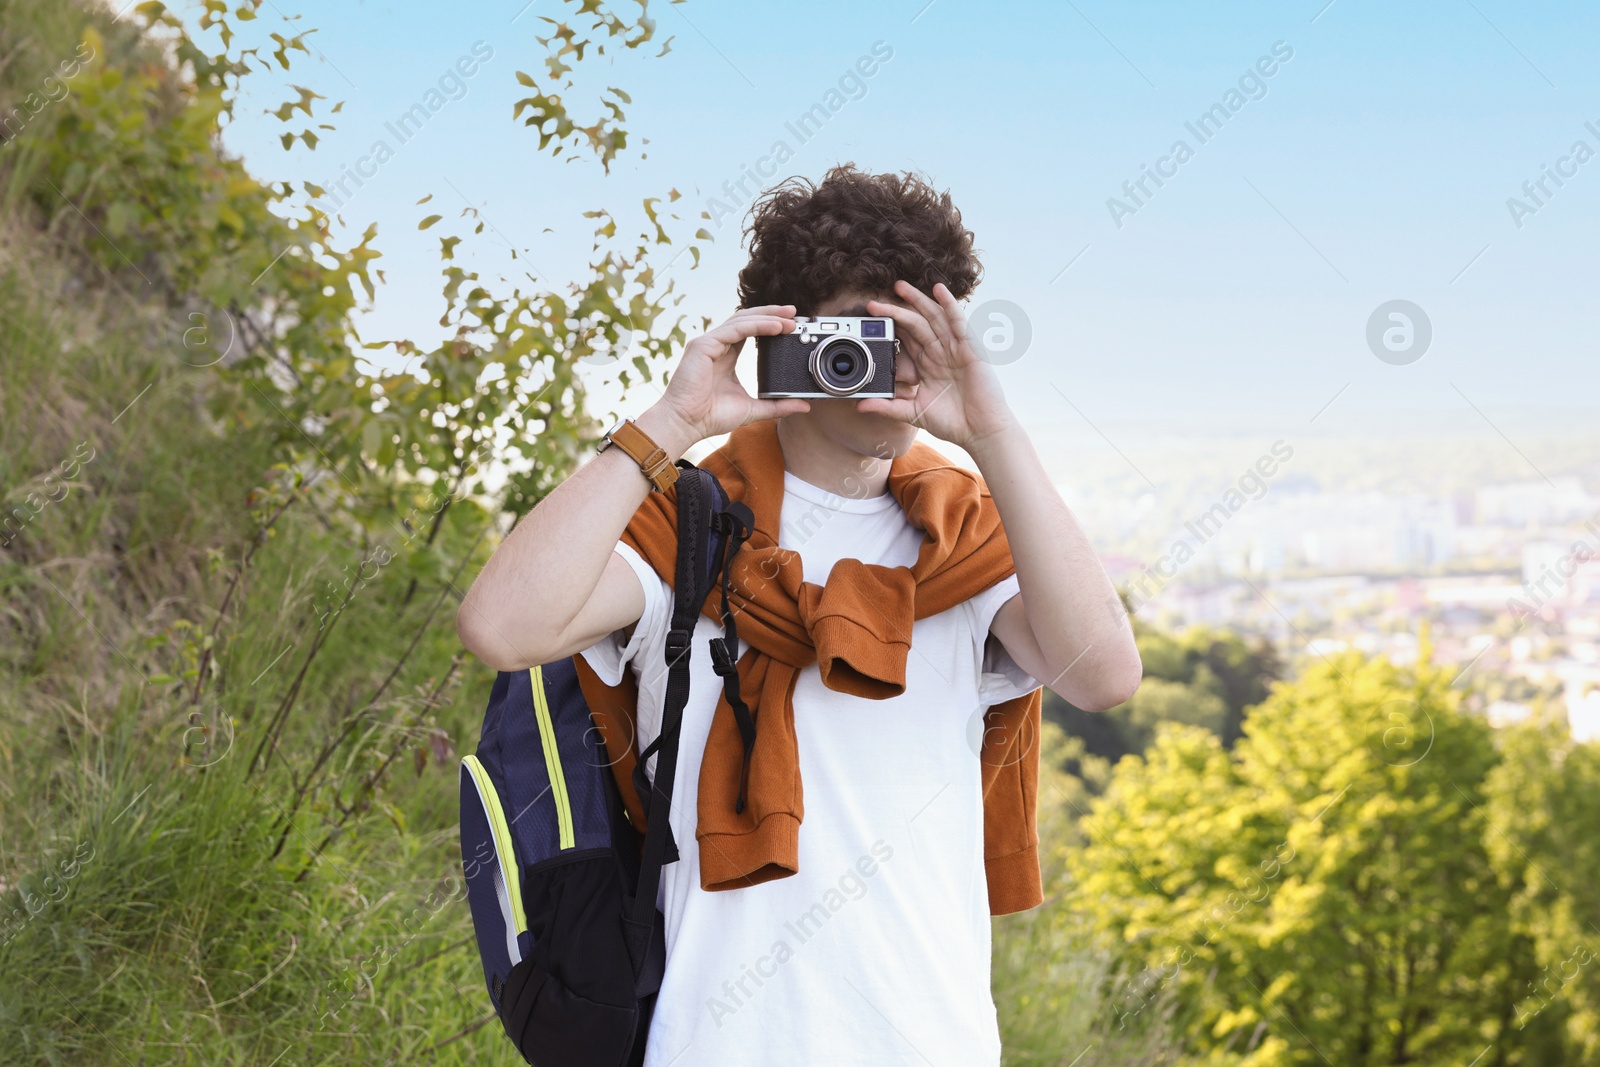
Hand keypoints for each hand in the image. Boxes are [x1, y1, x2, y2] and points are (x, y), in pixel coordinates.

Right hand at [649, 306, 810, 448]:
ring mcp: (708, 343)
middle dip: (772, 313)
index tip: (792, 324)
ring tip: (790, 319)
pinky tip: (775, 326)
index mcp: (726, 356)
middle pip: (746, 319)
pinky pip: (734, 329)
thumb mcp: (753, 409)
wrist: (686, 424)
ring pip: (741, 320)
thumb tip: (804, 406)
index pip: (750, 331)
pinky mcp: (703, 346)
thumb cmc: (710, 417)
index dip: (770, 323)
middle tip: (795, 313)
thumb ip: (778, 405)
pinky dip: (757, 325)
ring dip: (768, 317)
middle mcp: (716, 345)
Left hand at [857, 281, 1017, 450]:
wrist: (980, 432)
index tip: (870, 319)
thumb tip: (860, 406)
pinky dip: (949, 304)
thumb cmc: (954, 423)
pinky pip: (958, 321)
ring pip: (933, 317)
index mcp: (927, 365)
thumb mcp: (913, 413)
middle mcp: (940, 352)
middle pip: (916, 323)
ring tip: (898, 287)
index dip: (890, 327)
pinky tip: (939, 289)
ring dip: (917, 300)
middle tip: (874, 301)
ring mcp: (955, 348)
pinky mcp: (970, 348)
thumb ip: (888, 407)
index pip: (906, 339)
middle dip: (896, 310)